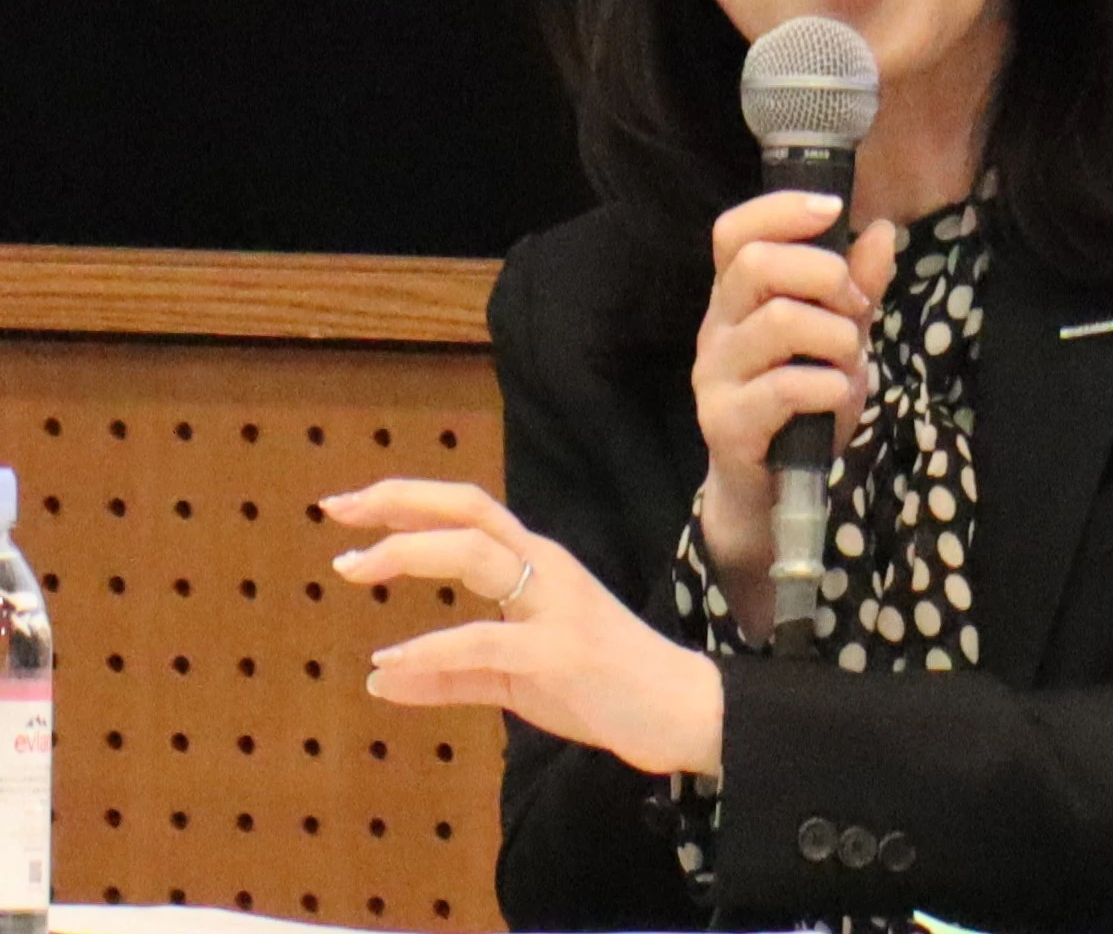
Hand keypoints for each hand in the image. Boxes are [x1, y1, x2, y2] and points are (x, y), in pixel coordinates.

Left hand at [322, 478, 721, 776]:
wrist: (679, 710)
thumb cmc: (602, 687)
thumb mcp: (515, 680)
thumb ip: (451, 676)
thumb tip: (379, 680)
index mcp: (536, 564)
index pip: (467, 512)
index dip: (407, 500)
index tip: (348, 504)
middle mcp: (545, 567)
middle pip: (468, 510)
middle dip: (398, 503)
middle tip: (336, 511)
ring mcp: (555, 605)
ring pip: (476, 554)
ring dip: (408, 554)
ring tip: (353, 569)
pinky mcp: (560, 653)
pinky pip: (485, 642)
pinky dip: (432, 649)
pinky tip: (390, 663)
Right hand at [693, 191, 896, 630]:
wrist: (774, 489)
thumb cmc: (804, 401)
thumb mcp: (839, 336)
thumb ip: (858, 285)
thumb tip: (881, 231)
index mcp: (736, 295)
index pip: (734, 230)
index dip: (782, 210)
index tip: (834, 211)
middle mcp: (716, 327)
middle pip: (758, 264)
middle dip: (827, 276)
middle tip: (855, 309)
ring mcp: (715, 376)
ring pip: (779, 320)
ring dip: (836, 336)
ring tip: (850, 361)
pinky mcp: (726, 423)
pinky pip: (786, 387)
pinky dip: (830, 385)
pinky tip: (840, 396)